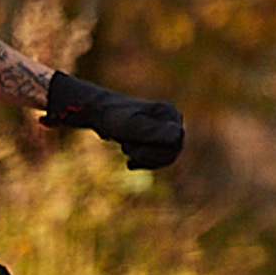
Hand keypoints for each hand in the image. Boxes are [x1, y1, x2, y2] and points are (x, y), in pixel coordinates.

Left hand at [42, 70, 184, 171]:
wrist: (98, 113)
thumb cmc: (111, 118)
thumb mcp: (129, 126)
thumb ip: (151, 131)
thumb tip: (177, 136)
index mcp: (170, 113)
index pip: (174, 144)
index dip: (153, 153)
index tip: (131, 150)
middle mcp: (172, 119)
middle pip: (171, 153)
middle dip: (147, 157)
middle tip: (126, 148)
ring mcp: (165, 128)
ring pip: (164, 158)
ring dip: (143, 158)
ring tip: (126, 147)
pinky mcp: (157, 136)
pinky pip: (157, 159)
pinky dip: (142, 161)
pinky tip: (129, 160)